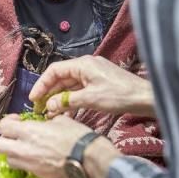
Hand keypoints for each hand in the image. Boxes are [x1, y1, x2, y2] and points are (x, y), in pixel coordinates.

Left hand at [0, 114, 91, 177]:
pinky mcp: (37, 175)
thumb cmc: (76, 136)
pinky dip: (24, 163)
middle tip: (15, 136)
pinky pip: (22, 168)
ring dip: (12, 153)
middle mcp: (24, 148)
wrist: (88, 159)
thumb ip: (45, 123)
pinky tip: (35, 158)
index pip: (3, 126)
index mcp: (29, 131)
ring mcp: (29, 164)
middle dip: (4, 139)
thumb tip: (43, 124)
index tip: (17, 121)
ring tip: (24, 148)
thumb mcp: (60, 121)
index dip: (7, 122)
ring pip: (8, 159)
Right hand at [29, 55, 154, 117]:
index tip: (33, 98)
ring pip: (69, 85)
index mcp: (82, 64)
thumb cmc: (118, 95)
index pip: (54, 70)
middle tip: (39, 108)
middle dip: (49, 93)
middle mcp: (86, 65)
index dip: (41, 84)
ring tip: (50, 113)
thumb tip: (48, 107)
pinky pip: (79, 89)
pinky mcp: (99, 83)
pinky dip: (71, 99)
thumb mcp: (90, 99)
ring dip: (59, 98)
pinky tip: (65, 112)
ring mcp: (93, 74)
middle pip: (61, 78)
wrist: (144, 98)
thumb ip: (66, 101)